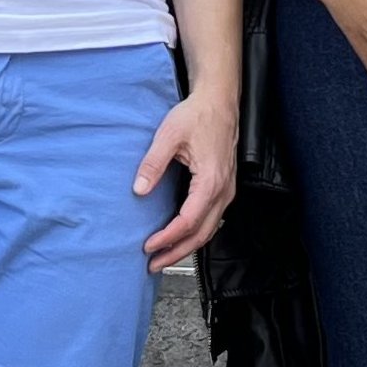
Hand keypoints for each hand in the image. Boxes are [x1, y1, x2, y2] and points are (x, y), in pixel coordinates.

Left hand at [133, 84, 237, 271]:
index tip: (148, 246)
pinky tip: (179, 237)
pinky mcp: (224, 188)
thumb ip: (153, 163)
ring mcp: (227, 191)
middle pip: (201, 234)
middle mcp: (223, 191)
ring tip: (163, 257)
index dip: (167, 237)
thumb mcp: (169, 134)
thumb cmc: (198, 115)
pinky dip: (195, 233)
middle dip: (176, 252)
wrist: (219, 102)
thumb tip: (139, 189)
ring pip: (209, 230)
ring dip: (186, 246)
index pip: (188, 221)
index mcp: (211, 181)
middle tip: (153, 264)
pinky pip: (211, 219)